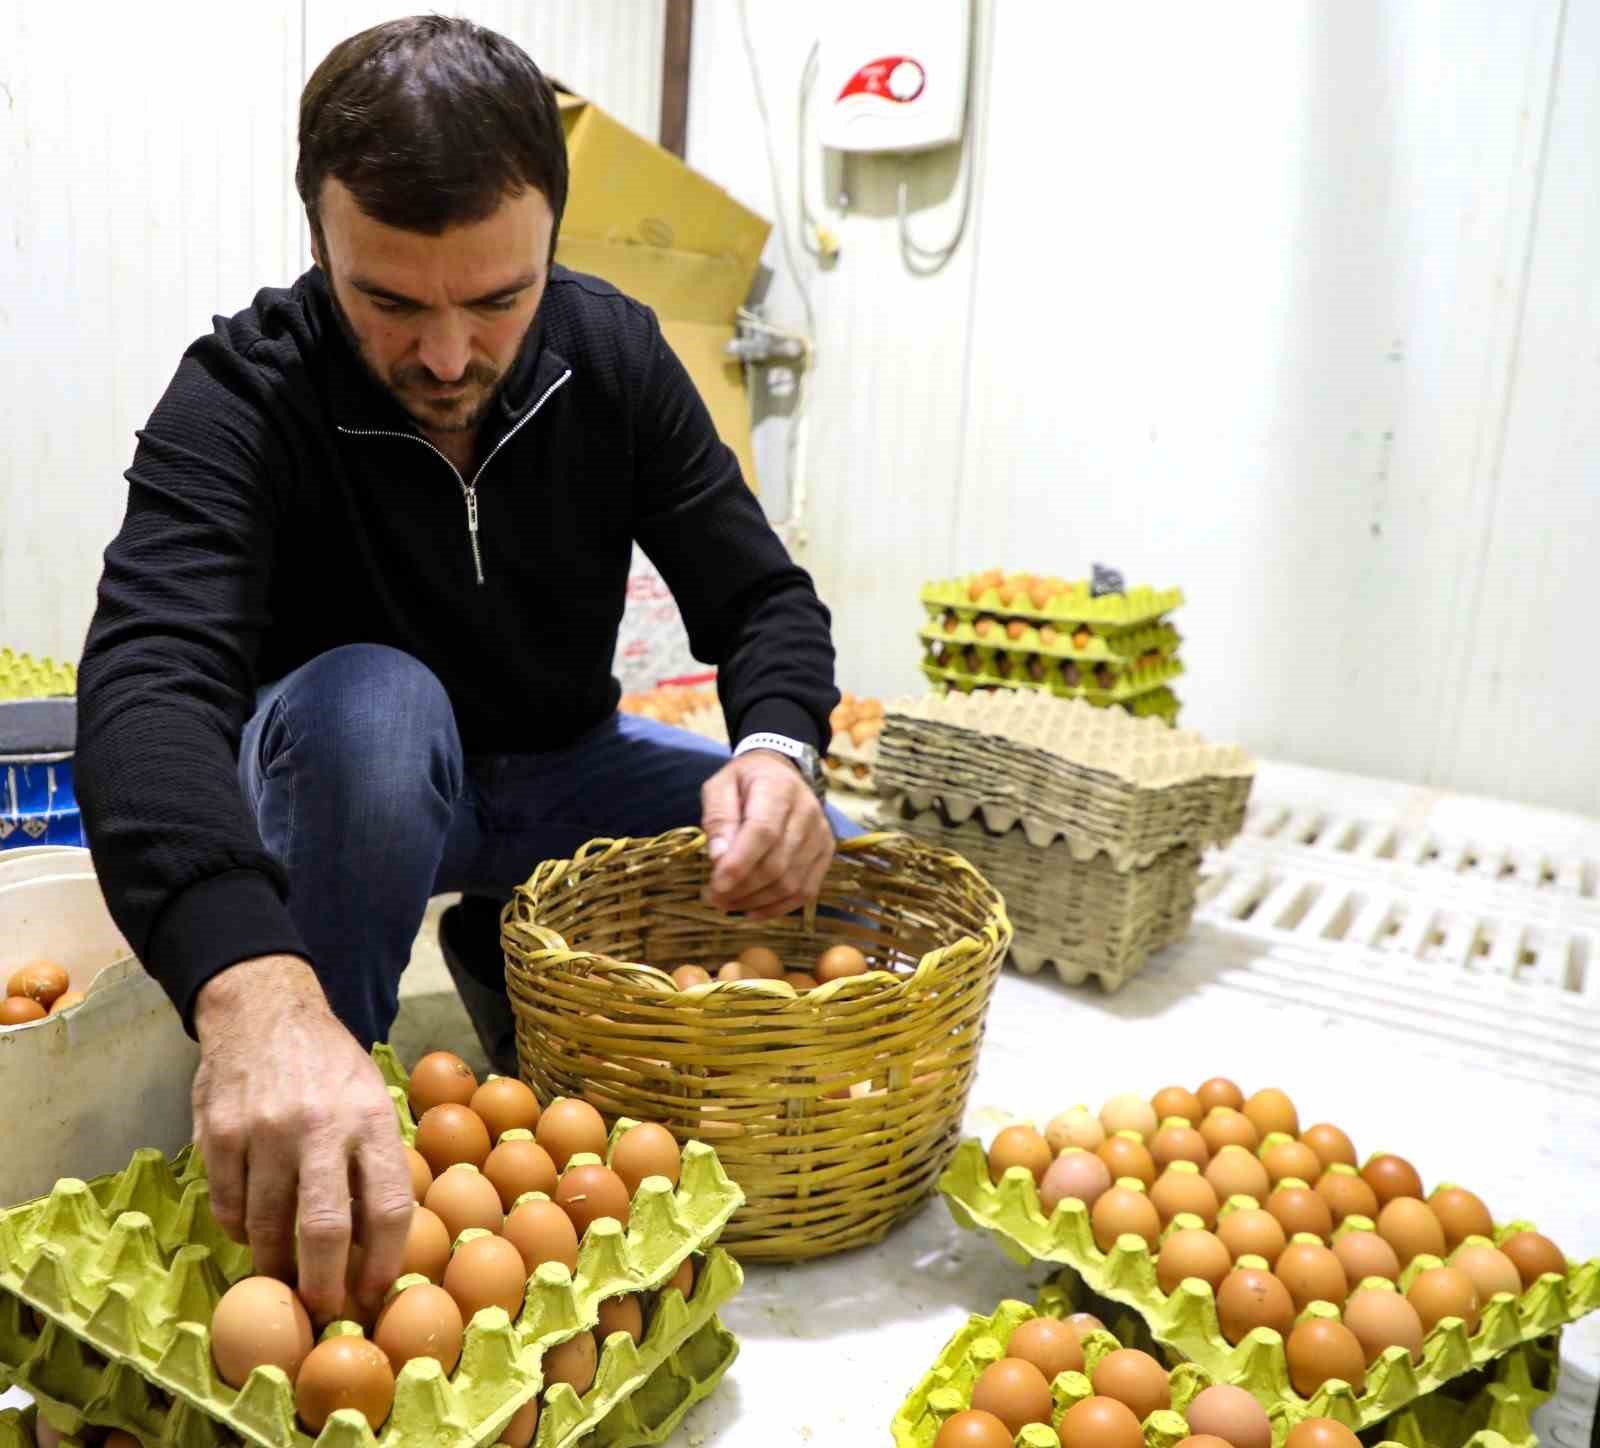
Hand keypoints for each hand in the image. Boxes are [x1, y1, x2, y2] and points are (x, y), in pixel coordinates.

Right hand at [192, 955, 413, 1322]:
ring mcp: (264, 1131)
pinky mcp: (218, 1135)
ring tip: (284, 1278)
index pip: (389, 1206)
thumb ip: (377, 1160)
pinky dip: (241, 1230)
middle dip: (325, 1286)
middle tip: (323, 1312)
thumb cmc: (330, 1066)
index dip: (385, 1262)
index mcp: (370, 1118)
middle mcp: (320, 1126)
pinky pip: (228, 1207)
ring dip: (276, 1265)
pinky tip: (252, 1230)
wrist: (265, 1011)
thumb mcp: (373, 1097)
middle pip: (325, 1230)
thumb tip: (382, 1243)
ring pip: (267, 1227)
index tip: (376, 1294)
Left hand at [700, 750, 833, 918]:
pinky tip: (750, 911)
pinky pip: (805, 891)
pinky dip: (777, 908)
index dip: (739, 864)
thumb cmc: (745, 782)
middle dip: (742, 888)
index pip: (763, 832)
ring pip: (791, 883)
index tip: (715, 886)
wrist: (781, 773)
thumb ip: (718, 819)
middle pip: (777, 863)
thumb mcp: (720, 787)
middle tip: (711, 897)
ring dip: (756, 901)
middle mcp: (808, 811)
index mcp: (779, 788)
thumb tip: (719, 858)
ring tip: (726, 903)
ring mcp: (821, 834)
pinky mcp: (826, 852)